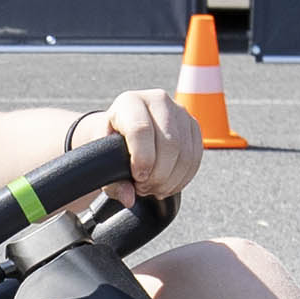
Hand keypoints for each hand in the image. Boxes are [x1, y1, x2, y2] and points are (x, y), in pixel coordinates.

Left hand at [91, 86, 203, 204]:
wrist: (124, 131)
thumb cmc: (111, 144)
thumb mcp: (104, 160)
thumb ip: (113, 181)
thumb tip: (128, 197)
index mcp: (130, 102)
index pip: (141, 129)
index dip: (142, 159)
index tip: (138, 179)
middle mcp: (157, 100)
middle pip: (169, 143)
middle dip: (159, 175)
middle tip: (144, 188)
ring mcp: (179, 111)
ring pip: (185, 153)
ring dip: (171, 180)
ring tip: (154, 188)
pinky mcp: (193, 126)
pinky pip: (195, 157)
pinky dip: (183, 178)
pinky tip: (168, 185)